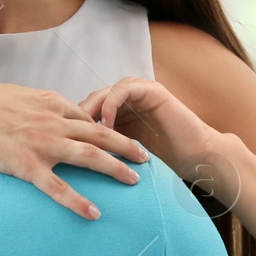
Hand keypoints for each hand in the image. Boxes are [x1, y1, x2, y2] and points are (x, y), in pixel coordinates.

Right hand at [0, 79, 150, 219]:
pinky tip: (94, 213)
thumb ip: (42, 104)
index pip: (89, 117)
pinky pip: (58, 187)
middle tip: (146, 157)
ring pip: (89, 156)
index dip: (111, 127)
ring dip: (115, 168)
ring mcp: (43, 144)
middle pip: (100, 133)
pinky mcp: (27, 165)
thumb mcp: (21, 95)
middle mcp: (53, 122)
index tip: (126, 138)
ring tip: (134, 180)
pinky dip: (78, 201)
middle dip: (126, 146)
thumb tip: (55, 109)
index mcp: (52, 104)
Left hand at [77, 77, 219, 178]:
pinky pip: (123, 91)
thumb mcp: (123, 155)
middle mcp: (126, 99)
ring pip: (104, 93)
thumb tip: (69, 165)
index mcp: (118, 112)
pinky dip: (110, 106)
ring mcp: (139, 92)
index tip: (60, 143)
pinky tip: (104, 126)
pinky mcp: (151, 90)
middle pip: (91, 101)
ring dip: (91, 110)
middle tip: (65, 135)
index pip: (85, 111)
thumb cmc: (162, 160)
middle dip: (76, 117)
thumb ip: (102, 150)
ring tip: (83, 131)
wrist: (196, 157)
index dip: (71, 125)